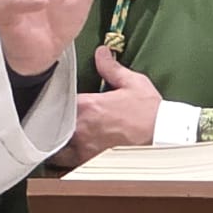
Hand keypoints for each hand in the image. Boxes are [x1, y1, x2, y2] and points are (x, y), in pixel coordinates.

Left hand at [55, 47, 161, 168]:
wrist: (163, 136)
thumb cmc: (149, 111)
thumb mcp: (132, 83)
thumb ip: (111, 68)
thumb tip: (101, 52)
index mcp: (87, 105)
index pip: (57, 99)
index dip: (52, 99)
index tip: (52, 98)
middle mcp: (81, 126)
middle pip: (51, 122)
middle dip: (49, 120)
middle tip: (49, 117)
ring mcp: (84, 145)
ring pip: (55, 144)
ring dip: (53, 140)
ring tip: (52, 136)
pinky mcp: (90, 161)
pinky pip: (66, 161)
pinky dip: (62, 157)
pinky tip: (62, 153)